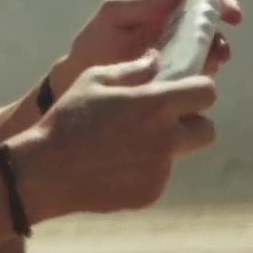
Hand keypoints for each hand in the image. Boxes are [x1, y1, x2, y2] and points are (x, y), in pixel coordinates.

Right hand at [11, 51, 218, 218]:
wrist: (46, 172)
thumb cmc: (67, 119)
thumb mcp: (93, 80)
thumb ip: (132, 69)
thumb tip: (157, 59)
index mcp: (154, 105)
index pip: (206, 93)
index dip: (198, 90)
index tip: (183, 91)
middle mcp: (165, 138)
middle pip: (207, 130)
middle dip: (192, 122)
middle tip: (163, 121)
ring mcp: (159, 170)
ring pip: (178, 154)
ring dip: (162, 147)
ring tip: (123, 146)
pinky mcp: (150, 193)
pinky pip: (157, 177)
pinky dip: (143, 171)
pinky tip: (113, 166)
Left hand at [49, 0, 240, 98]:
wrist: (75, 82)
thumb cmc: (94, 43)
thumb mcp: (114, 16)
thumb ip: (145, 3)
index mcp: (163, 13)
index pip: (200, 1)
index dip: (220, 3)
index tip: (230, 14)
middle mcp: (175, 35)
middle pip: (211, 31)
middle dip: (220, 38)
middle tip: (220, 50)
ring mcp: (175, 60)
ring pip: (208, 57)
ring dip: (213, 59)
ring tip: (204, 67)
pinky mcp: (171, 84)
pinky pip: (194, 80)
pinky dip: (198, 80)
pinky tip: (189, 83)